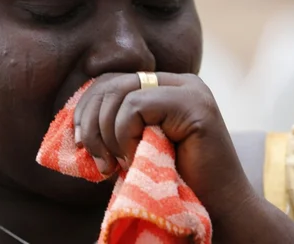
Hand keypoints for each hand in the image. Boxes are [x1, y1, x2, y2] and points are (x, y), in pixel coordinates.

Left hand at [73, 73, 293, 242]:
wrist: (218, 214)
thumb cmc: (174, 185)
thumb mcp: (135, 147)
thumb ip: (115, 124)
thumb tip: (75, 117)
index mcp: (166, 87)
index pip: (112, 80)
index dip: (88, 107)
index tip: (82, 143)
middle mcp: (180, 82)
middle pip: (112, 82)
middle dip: (91, 121)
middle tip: (96, 159)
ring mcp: (190, 90)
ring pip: (120, 93)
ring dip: (108, 134)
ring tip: (118, 164)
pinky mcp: (195, 105)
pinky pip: (135, 106)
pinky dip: (125, 135)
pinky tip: (136, 159)